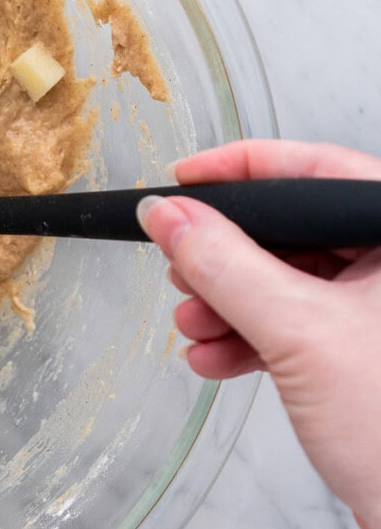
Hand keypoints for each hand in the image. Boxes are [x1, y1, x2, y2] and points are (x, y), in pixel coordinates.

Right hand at [137, 140, 380, 528]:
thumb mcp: (297, 332)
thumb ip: (224, 264)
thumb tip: (167, 214)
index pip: (315, 169)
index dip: (241, 170)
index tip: (183, 180)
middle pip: (294, 230)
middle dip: (226, 257)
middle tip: (180, 269)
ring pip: (289, 280)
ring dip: (229, 304)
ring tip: (193, 329)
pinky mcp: (366, 353)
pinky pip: (296, 324)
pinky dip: (251, 338)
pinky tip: (217, 359)